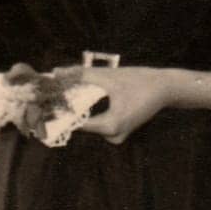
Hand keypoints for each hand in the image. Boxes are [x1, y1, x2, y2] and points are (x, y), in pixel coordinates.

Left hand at [53, 64, 171, 144]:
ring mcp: (117, 136)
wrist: (166, 87)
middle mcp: (113, 136)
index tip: (44, 104)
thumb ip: (80, 75)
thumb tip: (56, 72)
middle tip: (50, 98)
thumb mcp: (109, 76)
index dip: (60, 113)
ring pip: (90, 124)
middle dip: (68, 111)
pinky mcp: (120, 132)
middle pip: (82, 125)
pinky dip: (91, 113)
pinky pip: (99, 124)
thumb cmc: (140, 81)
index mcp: (111, 126)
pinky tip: (80, 101)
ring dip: (79, 112)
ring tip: (62, 98)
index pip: (77, 123)